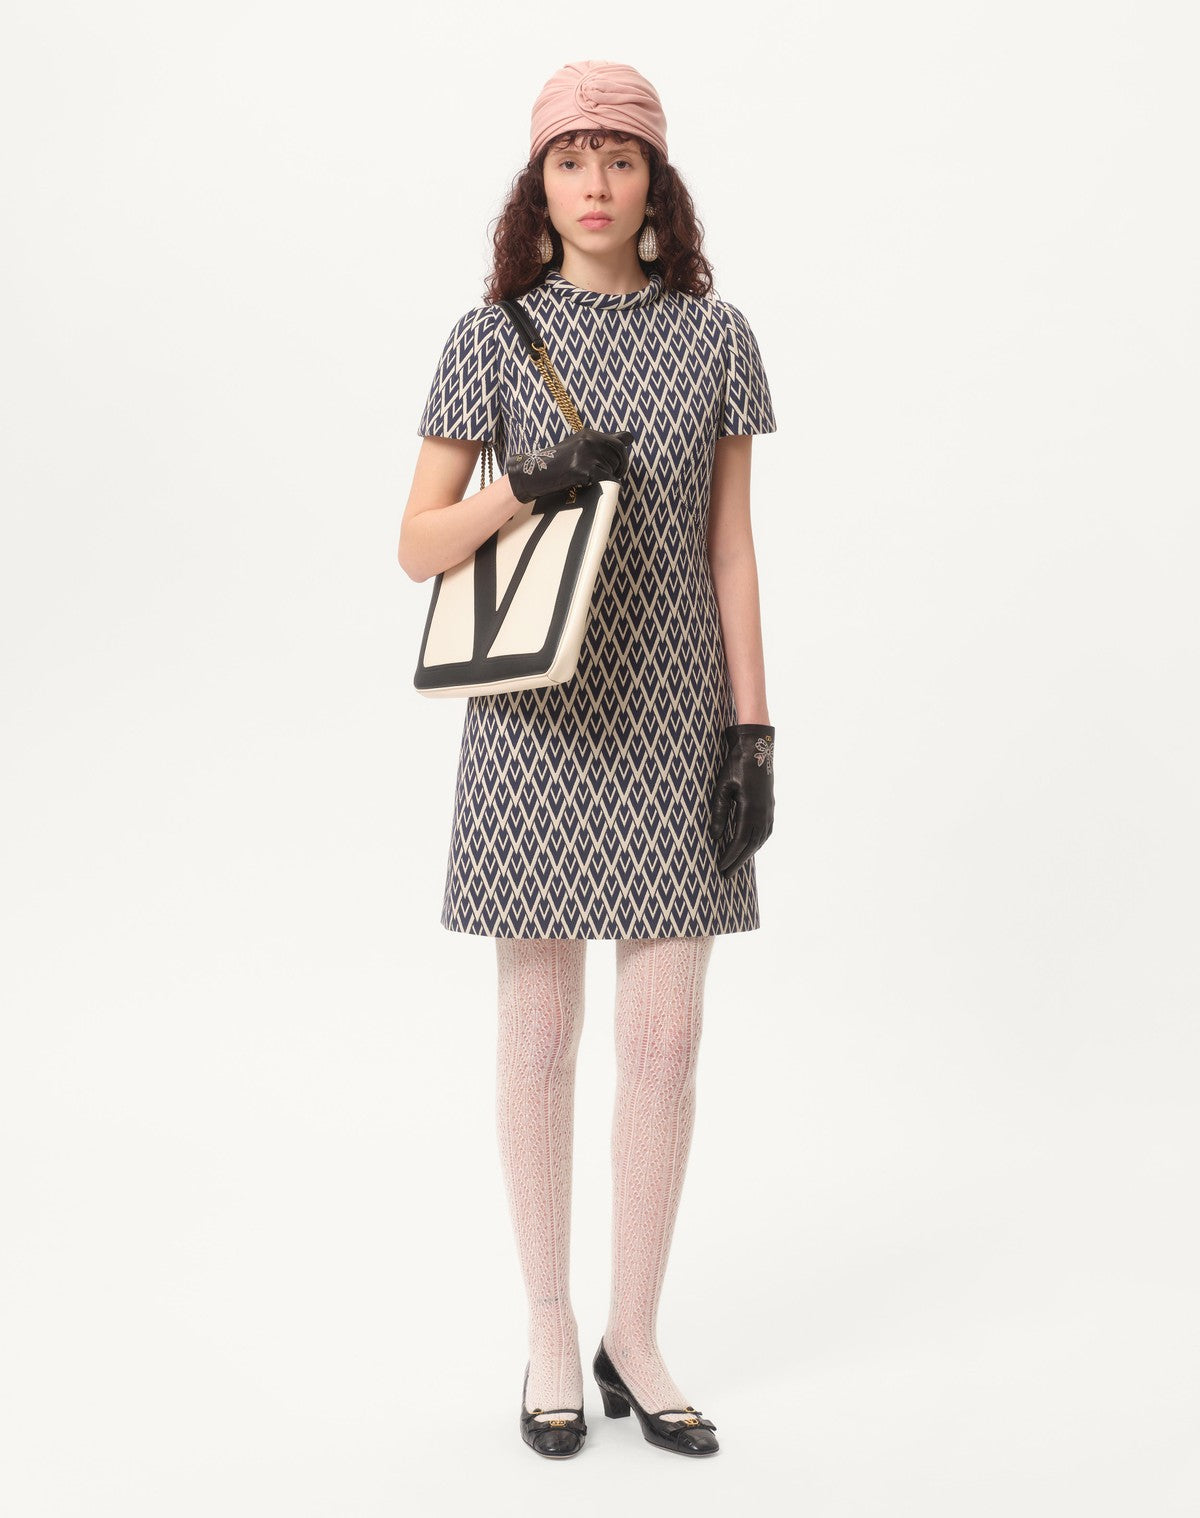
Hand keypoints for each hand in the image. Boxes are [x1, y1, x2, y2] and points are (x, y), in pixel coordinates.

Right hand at [505, 427, 634, 504]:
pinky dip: (604, 487)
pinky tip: (589, 486)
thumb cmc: (559, 465)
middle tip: (609, 478)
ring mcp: (586, 454)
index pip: (619, 443)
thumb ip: (604, 443)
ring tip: (590, 480)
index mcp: (589, 434)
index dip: (622, 458)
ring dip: (608, 479)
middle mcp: (589, 439)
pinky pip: (607, 480)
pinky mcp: (583, 469)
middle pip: (619, 456)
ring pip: (613, 469)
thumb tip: (631, 437)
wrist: (534, 475)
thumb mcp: (581, 448)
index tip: (617, 467)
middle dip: (619, 469)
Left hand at [710, 724, 774, 876]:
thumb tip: (715, 836)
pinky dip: (756, 844)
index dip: (730, 856)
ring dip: (747, 855)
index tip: (720, 868)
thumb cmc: (735, 765)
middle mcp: (763, 812)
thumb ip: (719, 812)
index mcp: (750, 808)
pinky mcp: (769, 806)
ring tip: (735, 866)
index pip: (739, 840)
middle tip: (725, 875)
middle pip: (751, 845)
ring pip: (760, 840)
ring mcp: (769, 810)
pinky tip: (748, 848)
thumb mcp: (722, 788)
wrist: (756, 747)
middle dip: (738, 862)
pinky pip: (765, 832)